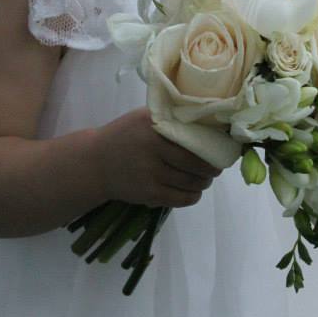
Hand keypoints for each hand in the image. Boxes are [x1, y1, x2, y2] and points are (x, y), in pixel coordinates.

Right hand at [94, 106, 221, 208]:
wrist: (95, 163)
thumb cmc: (124, 135)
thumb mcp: (144, 117)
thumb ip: (170, 117)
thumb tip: (207, 121)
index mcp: (154, 126)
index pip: (193, 138)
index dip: (212, 145)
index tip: (222, 147)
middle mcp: (153, 150)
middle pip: (196, 163)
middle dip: (212, 167)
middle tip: (217, 165)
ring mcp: (151, 174)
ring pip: (191, 182)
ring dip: (204, 182)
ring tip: (206, 177)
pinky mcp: (149, 195)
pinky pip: (181, 198)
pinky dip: (193, 196)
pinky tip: (194, 190)